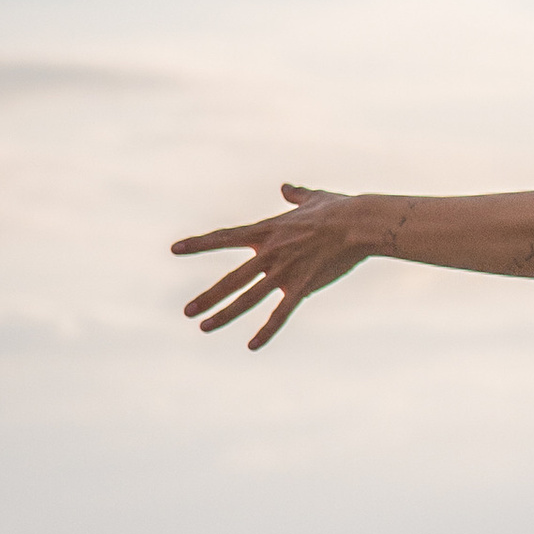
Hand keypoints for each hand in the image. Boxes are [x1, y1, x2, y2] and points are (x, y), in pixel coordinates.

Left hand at [172, 186, 369, 346]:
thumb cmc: (339, 209)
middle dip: (208, 297)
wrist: (358, 223)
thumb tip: (286, 188)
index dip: (198, 244)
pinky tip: (252, 345)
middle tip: (187, 311)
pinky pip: (280, 313)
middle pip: (231, 279)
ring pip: (247, 298)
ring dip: (224, 314)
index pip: (224, 237)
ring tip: (204, 327)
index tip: (174, 249)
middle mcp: (269, 253)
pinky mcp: (302, 286)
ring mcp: (284, 271)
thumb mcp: (313, 198)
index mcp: (267, 231)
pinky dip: (266, 330)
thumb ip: (296, 195)